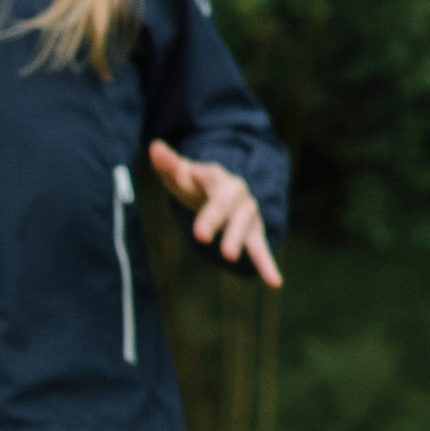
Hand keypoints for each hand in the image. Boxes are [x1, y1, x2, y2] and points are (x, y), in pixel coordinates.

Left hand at [148, 142, 282, 287]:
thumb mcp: (180, 173)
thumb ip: (168, 163)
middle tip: (201, 236)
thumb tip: (154, 147)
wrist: (222, 191)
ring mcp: (247, 214)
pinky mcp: (252, 232)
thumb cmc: (196, 184)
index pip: (209, 178)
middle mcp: (236, 194)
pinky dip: (267, 264)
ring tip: (228, 257)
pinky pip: (260, 248)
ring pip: (244, 225)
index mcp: (217, 177)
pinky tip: (275, 282)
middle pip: (228, 205)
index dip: (200, 175)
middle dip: (215, 218)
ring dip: (237, 240)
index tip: (191, 173)